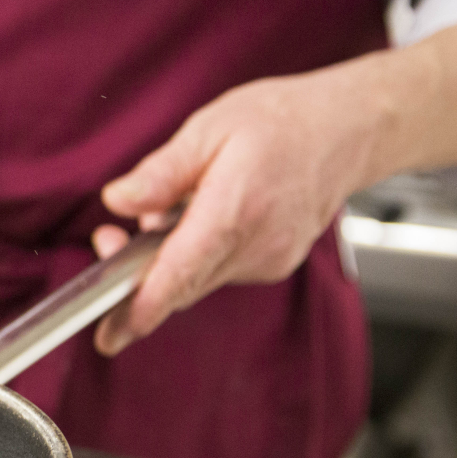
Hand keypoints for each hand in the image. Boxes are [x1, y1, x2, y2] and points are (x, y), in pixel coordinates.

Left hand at [92, 69, 384, 355]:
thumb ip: (161, 173)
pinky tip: (199, 219)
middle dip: (135, 275)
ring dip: (166, 260)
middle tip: (108, 240)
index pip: (180, 274)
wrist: (347, 131)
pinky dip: (195, 255)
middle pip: (180, 285)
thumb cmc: (281, 123)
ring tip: (162, 212)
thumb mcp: (208, 129)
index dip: (140, 309)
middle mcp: (255, 247)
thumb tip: (118, 201)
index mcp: (234, 210)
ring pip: (196, 280)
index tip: (109, 334)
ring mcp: (267, 261)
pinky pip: (217, 271)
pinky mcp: (272, 265)